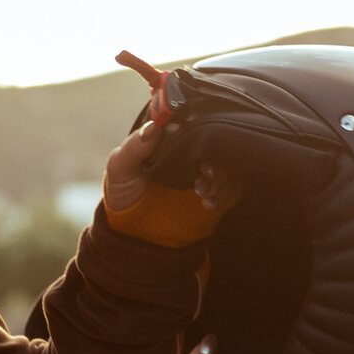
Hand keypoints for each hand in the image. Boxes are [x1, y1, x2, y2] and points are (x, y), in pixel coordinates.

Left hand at [104, 121, 243, 213]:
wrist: (133, 231)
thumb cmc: (124, 193)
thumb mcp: (120, 167)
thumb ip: (134, 146)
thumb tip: (154, 126)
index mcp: (172, 140)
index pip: (194, 122)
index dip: (200, 126)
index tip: (198, 136)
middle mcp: (193, 153)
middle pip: (218, 142)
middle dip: (215, 155)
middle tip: (204, 169)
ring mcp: (206, 174)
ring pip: (229, 165)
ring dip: (221, 176)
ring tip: (201, 190)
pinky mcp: (217, 195)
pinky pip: (233, 189)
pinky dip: (225, 193)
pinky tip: (209, 202)